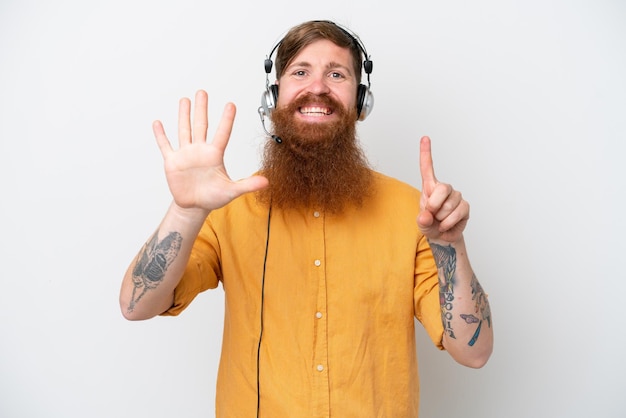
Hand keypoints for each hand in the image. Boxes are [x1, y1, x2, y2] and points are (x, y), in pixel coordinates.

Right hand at [153, 90, 267, 211]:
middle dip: (201, 109)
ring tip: (185, 100)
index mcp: (215, 155)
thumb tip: (267, 182)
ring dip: (183, 115)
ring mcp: (186, 155)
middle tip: (202, 92)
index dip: (226, 120)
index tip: (231, 104)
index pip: (222, 133)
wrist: (195, 206)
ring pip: (184, 130)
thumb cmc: (213, 197)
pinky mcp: (172, 162)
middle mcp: (200, 151)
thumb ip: (248, 185)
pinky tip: (158, 123)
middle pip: (201, 125)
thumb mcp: (232, 191)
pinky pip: (165, 146)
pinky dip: (161, 135)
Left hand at [417, 136, 468, 242]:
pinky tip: (447, 226)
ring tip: (440, 221)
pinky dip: (449, 223)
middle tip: (431, 214)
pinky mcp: (465, 206)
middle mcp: (444, 189)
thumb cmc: (430, 224)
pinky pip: (458, 213)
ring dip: (441, 218)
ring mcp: (456, 197)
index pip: (427, 168)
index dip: (425, 153)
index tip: (425, 137)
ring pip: (449, 205)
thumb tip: (426, 216)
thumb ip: (422, 220)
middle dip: (434, 205)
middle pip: (442, 188)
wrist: (442, 236)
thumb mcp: (421, 223)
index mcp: (430, 188)